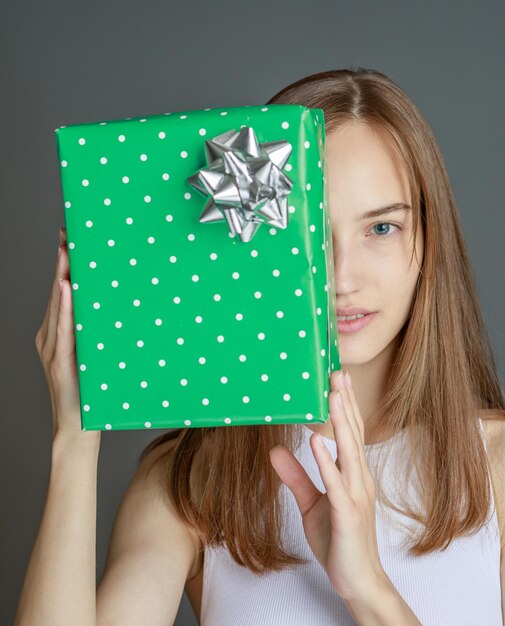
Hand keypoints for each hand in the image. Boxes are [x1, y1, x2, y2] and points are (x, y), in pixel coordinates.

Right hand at [34, 226, 99, 445]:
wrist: (79, 428)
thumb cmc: (93, 393)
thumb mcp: (101, 355)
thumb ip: (104, 332)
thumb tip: (129, 307)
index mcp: (61, 332)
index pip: (64, 292)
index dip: (67, 264)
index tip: (73, 237)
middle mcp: (51, 336)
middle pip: (58, 292)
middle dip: (63, 261)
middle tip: (70, 233)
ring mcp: (52, 348)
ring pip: (58, 306)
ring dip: (62, 276)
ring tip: (68, 250)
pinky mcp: (58, 360)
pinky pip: (62, 330)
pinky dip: (64, 308)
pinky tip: (67, 287)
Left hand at [269, 370, 385, 602]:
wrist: (359, 580)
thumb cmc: (339, 539)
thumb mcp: (312, 503)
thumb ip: (296, 476)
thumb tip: (275, 450)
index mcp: (353, 474)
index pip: (350, 432)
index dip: (345, 405)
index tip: (338, 379)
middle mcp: (359, 479)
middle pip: (352, 433)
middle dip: (345, 402)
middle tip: (337, 372)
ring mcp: (356, 496)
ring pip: (348, 451)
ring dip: (341, 422)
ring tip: (332, 395)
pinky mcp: (347, 514)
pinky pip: (336, 484)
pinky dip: (327, 461)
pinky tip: (318, 441)